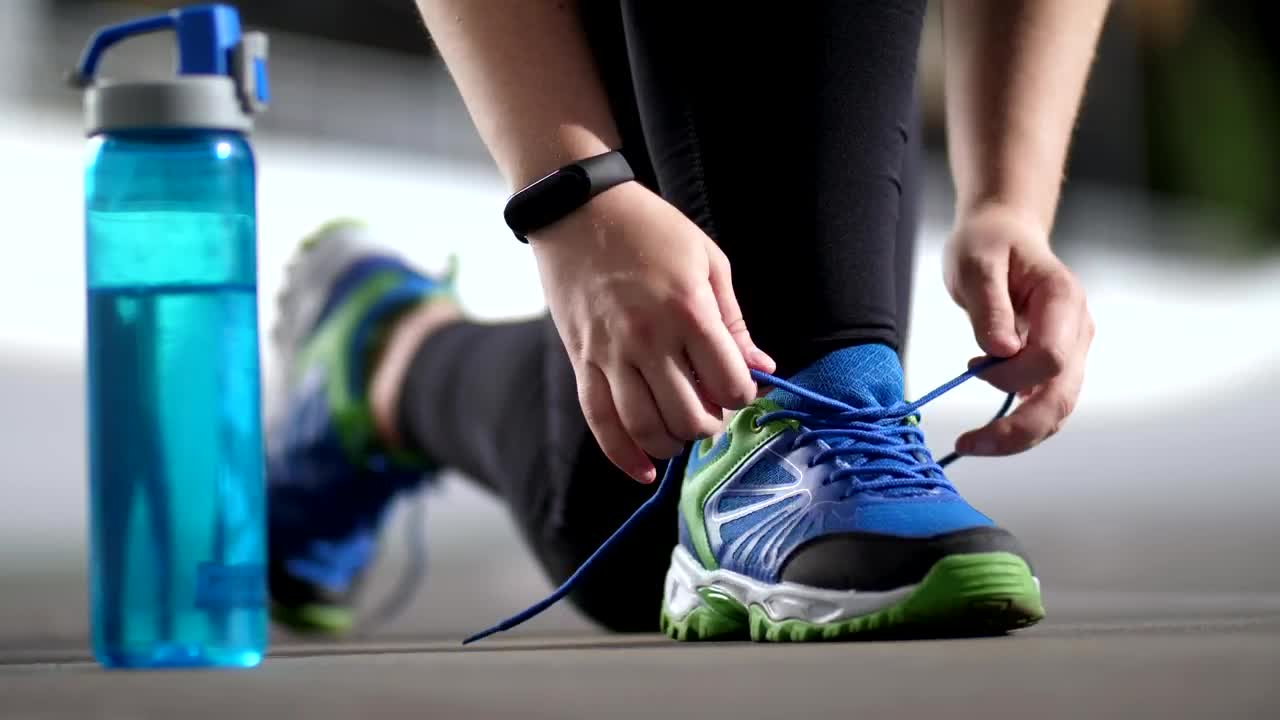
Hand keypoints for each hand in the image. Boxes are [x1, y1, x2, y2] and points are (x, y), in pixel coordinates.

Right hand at [530, 182, 775, 482]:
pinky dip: (622, 455)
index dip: (742, 396)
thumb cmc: (651, 230)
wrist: (579, 211)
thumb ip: (734, 323)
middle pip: (688, 416)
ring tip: (682, 433)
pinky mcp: (580, 362)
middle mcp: (648, 339)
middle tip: (713, 414)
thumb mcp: (707, 262)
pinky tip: (644, 469)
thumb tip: (762, 369)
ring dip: (671, 443)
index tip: (738, 388)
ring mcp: (609, 354)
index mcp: (688, 311)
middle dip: (710, 426)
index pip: (728, 384)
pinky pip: (600, 422)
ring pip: (644, 427)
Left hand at [943, 204, 1093, 455]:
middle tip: (967, 445)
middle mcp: (1077, 331)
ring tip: (971, 443)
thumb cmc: (988, 244)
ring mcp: (1071, 352)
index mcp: (1063, 300)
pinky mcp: (1055, 367)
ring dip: (1017, 435)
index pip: (1050, 358)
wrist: (1003, 235)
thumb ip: (990, 307)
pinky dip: (1018, 424)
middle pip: (1061, 397)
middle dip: (1017, 430)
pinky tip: (987, 431)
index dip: (1011, 375)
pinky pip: (1045, 406)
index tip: (971, 366)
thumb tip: (1000, 352)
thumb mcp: (976, 264)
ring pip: (1057, 410)